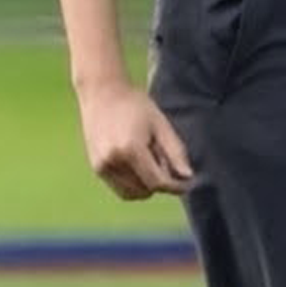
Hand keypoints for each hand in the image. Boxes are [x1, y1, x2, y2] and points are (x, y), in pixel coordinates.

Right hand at [75, 81, 192, 199]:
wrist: (101, 92)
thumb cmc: (134, 104)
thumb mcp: (160, 123)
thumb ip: (175, 152)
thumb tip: (188, 177)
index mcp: (130, 148)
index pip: (157, 182)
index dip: (175, 186)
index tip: (186, 183)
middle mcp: (113, 161)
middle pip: (146, 190)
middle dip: (160, 182)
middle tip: (163, 161)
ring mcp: (102, 166)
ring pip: (133, 194)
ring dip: (146, 186)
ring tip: (148, 161)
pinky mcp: (97, 168)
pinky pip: (121, 190)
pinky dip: (133, 185)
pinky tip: (137, 165)